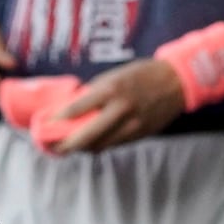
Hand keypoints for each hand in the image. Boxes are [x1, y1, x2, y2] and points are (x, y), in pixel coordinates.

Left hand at [34, 58, 186, 154]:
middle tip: (54, 147)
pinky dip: (101, 145)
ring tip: (70, 147)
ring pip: (100, 146)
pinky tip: (92, 144)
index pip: (76, 109)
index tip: (46, 124)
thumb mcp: (114, 76)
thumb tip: (72, 109)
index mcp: (111, 90)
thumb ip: (95, 93)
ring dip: (83, 149)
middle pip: (87, 136)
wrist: (177, 81)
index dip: (58, 119)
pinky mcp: (140, 135)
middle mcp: (120, 109)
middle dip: (66, 145)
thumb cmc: (141, 74)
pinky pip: (115, 145)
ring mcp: (132, 125)